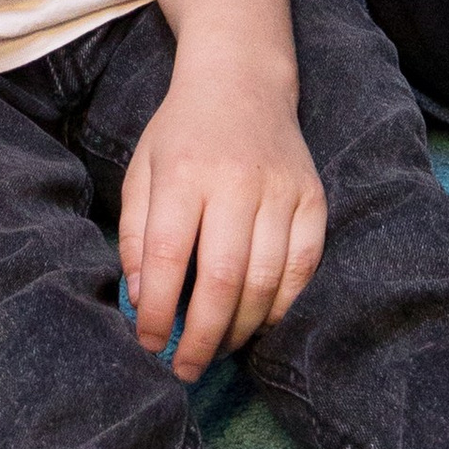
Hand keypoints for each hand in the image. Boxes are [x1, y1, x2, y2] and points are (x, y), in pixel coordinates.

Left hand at [121, 51, 327, 382]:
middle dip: (201, 336)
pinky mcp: (313, 197)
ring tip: (218, 349)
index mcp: (183, 171)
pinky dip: (282, 305)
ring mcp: (282, 189)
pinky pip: (303, 267)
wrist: (242, 80)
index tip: (148, 344)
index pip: (166, 255)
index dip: (155, 309)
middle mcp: (236, 180)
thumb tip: (140, 300)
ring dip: (240, 328)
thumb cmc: (182, 133)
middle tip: (185, 368)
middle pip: (221, 277)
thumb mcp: (141, 169)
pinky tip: (258, 321)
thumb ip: (135, 234)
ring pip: (266, 279)